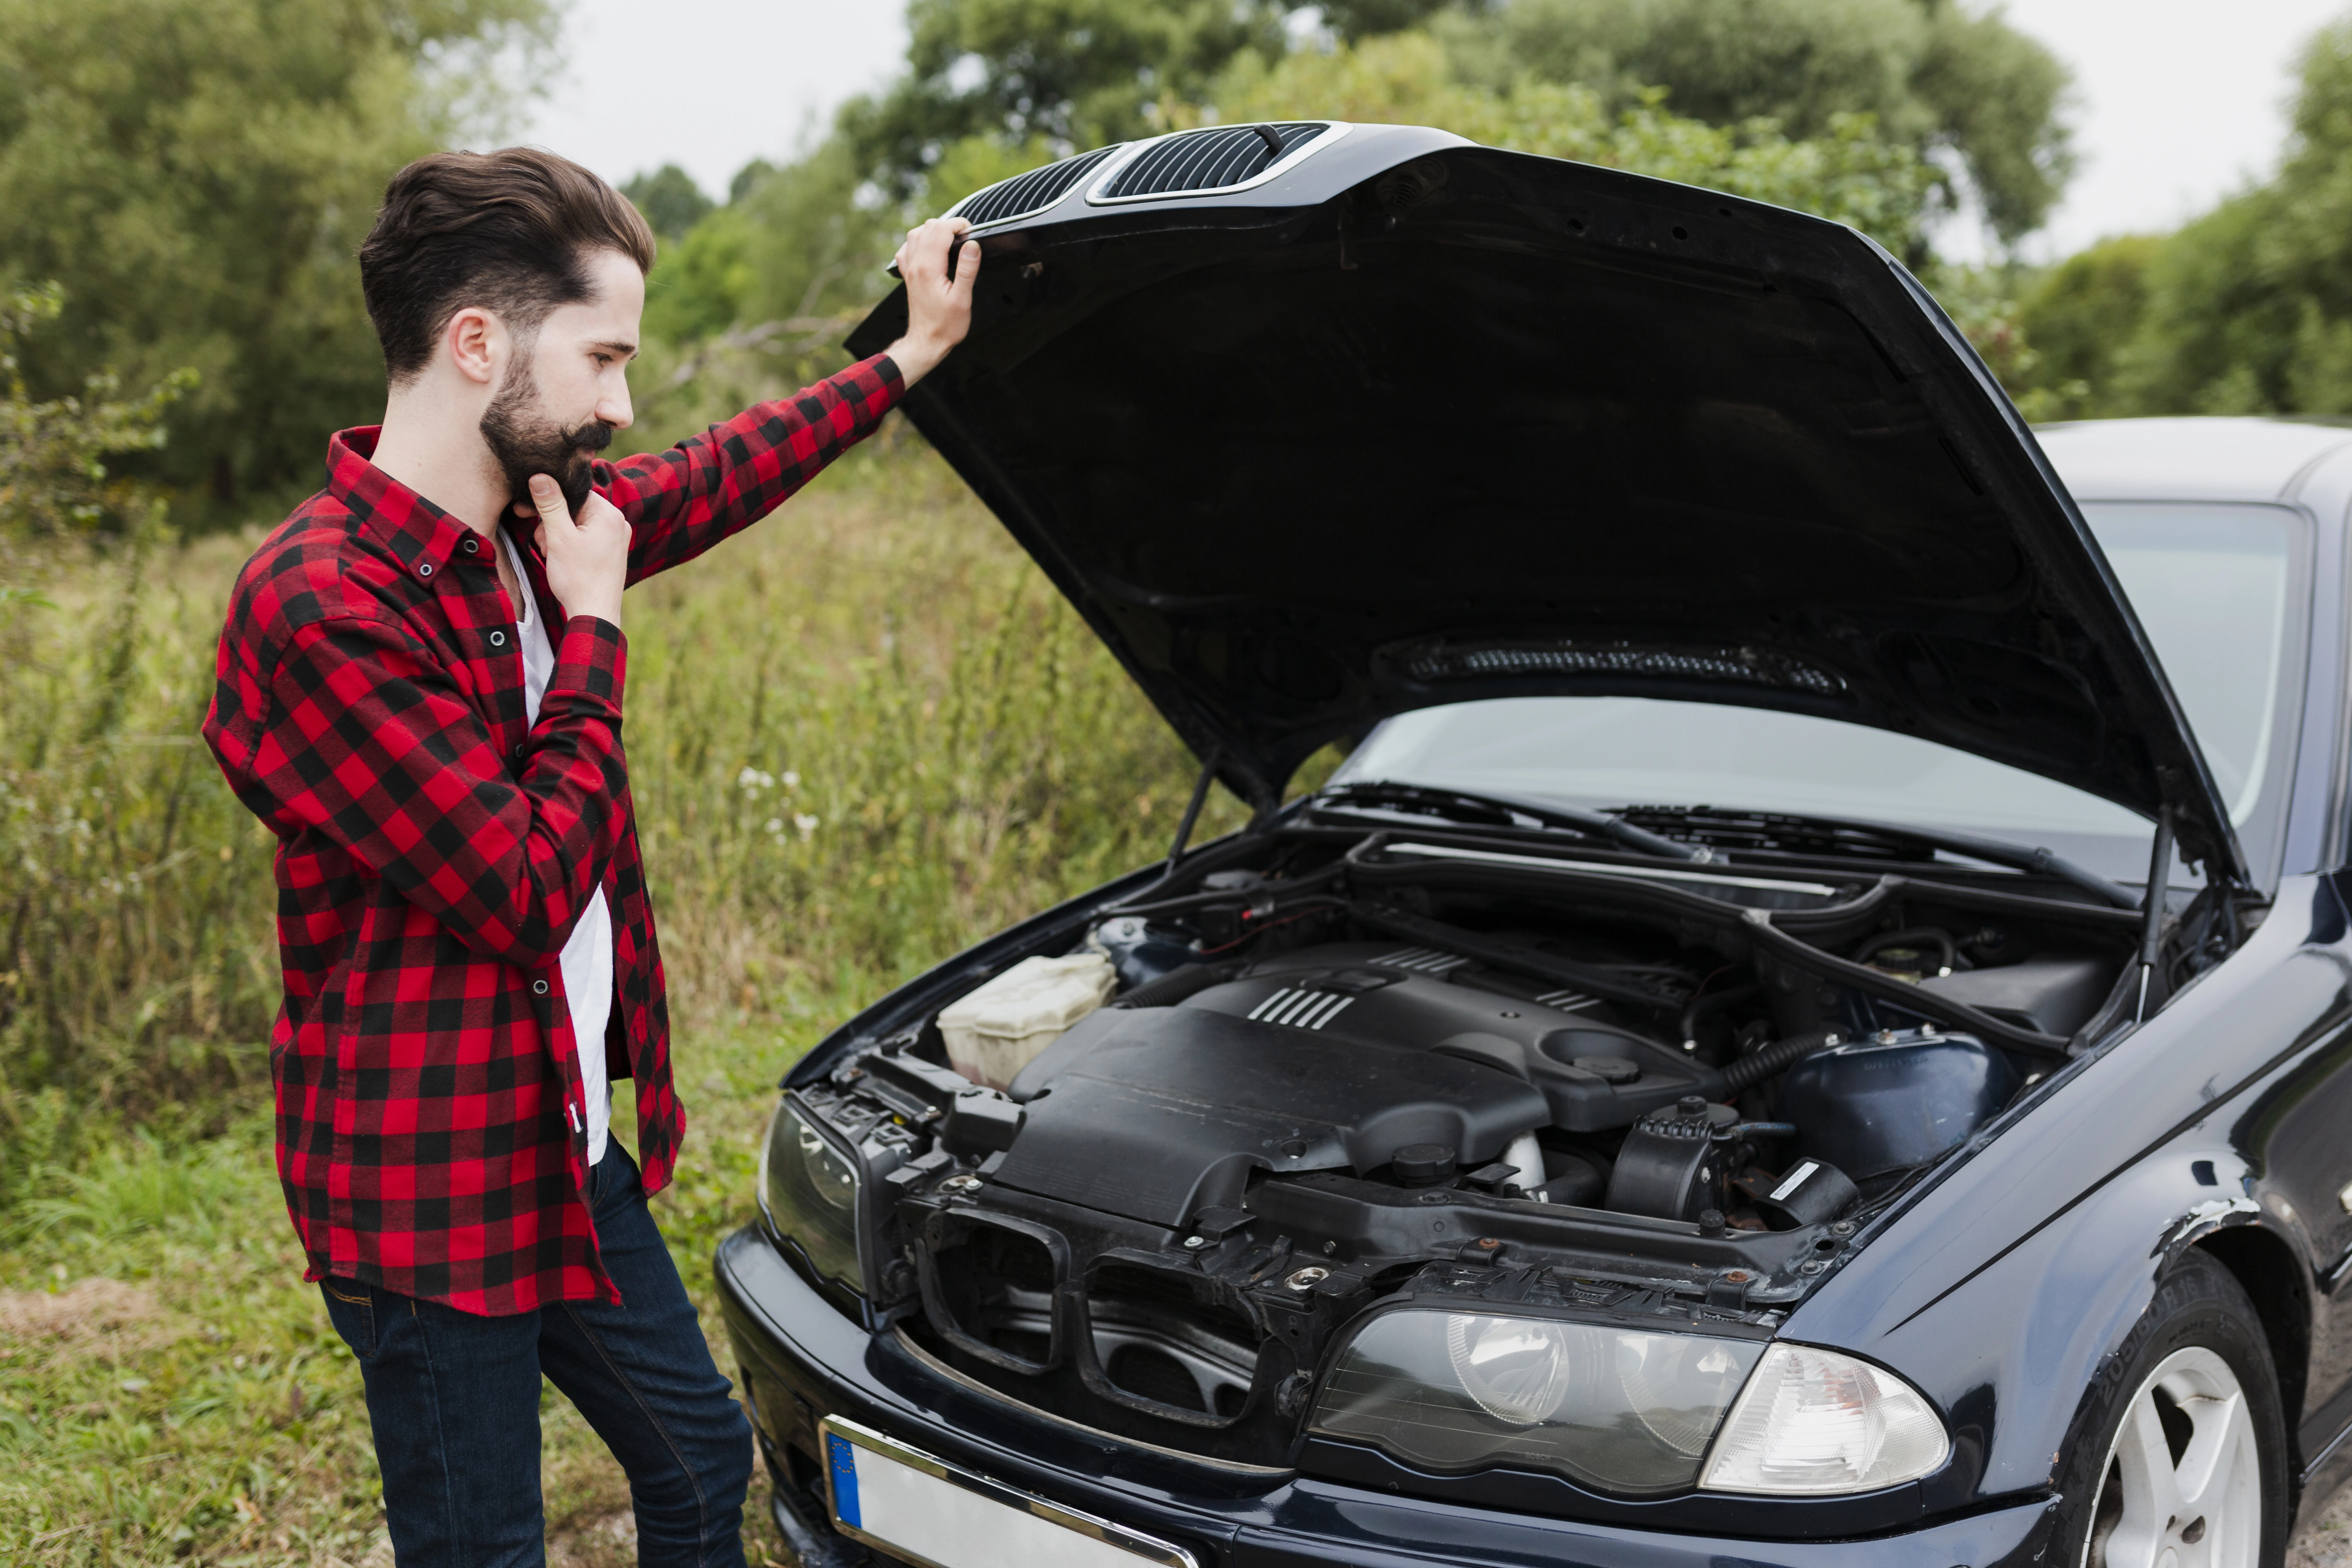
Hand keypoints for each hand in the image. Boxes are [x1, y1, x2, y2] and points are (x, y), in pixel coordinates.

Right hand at [531, 475, 629, 627]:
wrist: (594, 615)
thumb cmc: (578, 578)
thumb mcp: (558, 537)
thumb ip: (550, 504)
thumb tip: (540, 476)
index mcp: (609, 515)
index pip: (574, 493)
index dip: (549, 502)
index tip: (529, 514)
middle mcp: (618, 523)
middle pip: (575, 509)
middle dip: (553, 524)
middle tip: (543, 543)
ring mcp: (616, 539)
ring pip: (578, 524)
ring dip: (558, 536)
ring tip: (551, 553)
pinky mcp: (611, 553)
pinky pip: (586, 538)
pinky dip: (569, 545)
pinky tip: (561, 559)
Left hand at [886, 216, 979, 386]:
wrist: (926, 342)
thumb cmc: (945, 326)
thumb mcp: (963, 299)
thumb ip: (967, 269)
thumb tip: (972, 245)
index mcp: (929, 268)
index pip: (941, 230)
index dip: (958, 226)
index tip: (971, 233)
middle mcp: (915, 264)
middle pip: (928, 227)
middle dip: (948, 226)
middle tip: (964, 238)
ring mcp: (909, 269)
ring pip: (915, 233)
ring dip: (933, 231)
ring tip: (949, 241)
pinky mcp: (908, 275)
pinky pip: (907, 248)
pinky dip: (919, 242)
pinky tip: (930, 250)